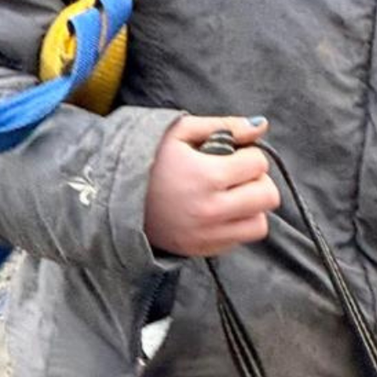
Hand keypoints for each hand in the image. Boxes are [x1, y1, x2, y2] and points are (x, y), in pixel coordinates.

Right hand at [144, 116, 280, 256]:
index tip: (231, 154)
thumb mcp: (180, 131)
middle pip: (268, 197)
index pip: (259, 164)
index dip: (249, 155)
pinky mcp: (201, 251)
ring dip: (251, 208)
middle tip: (235, 176)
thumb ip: (225, 126)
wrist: (108, 196)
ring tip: (229, 195)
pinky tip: (215, 212)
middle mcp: (210, 210)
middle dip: (257, 181)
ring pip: (259, 225)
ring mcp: (206, 235)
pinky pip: (238, 241)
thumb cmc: (147, 158)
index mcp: (206, 176)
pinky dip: (234, 226)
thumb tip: (262, 126)